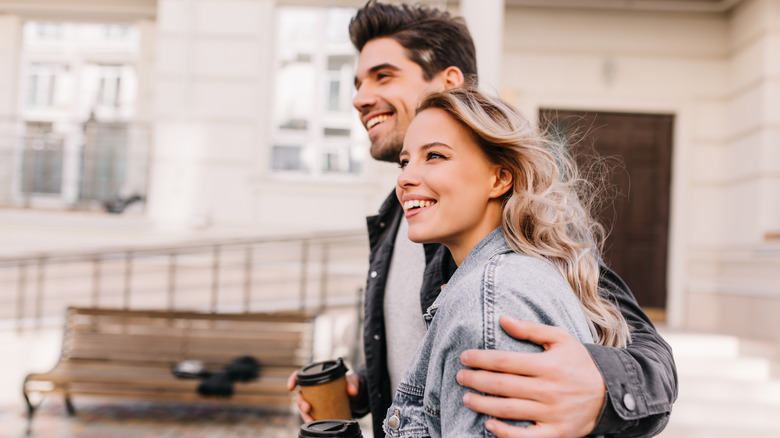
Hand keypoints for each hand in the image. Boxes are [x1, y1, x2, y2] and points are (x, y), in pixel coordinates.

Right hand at [287, 370, 361, 422]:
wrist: (358, 396)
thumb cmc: (352, 384)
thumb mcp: (354, 380)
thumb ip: (353, 383)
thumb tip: (352, 391)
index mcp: (318, 376)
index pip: (301, 375)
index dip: (293, 379)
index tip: (291, 387)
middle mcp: (314, 388)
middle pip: (301, 394)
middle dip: (300, 403)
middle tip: (307, 408)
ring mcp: (316, 399)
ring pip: (304, 407)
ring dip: (304, 414)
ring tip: (311, 420)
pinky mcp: (320, 409)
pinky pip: (312, 414)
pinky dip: (312, 419)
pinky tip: (315, 423)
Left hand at [457, 316, 605, 437]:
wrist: (611, 393)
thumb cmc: (579, 363)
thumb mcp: (560, 339)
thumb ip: (530, 329)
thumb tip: (502, 319)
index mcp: (547, 365)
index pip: (505, 361)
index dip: (481, 359)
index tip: (465, 357)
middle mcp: (548, 390)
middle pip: (502, 385)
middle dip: (476, 380)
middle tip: (460, 377)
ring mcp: (552, 414)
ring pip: (509, 410)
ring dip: (483, 405)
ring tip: (466, 398)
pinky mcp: (556, 433)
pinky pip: (526, 437)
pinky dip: (506, 434)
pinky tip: (490, 425)